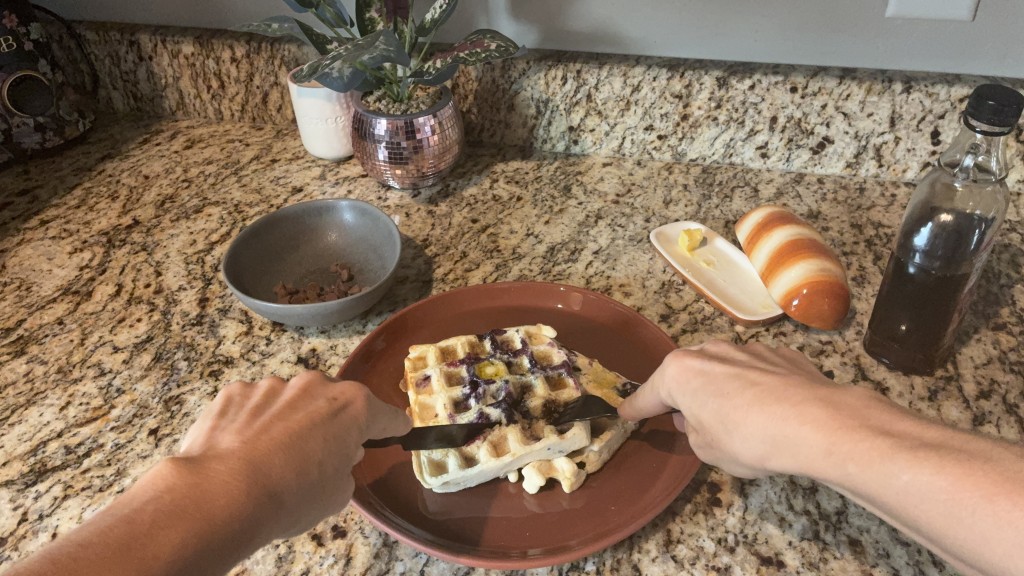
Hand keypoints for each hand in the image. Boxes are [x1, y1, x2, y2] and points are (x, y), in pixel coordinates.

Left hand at [173, 371, 410, 538]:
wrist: (221, 495)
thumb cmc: (289, 497)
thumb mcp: (336, 495)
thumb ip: (345, 467)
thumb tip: (338, 456)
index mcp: (352, 408)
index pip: (385, 415)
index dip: (391, 426)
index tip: (395, 430)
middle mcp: (315, 386)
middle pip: (334, 402)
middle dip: (331, 423)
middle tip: (321, 455)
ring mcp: (272, 385)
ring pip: (291, 401)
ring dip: (290, 421)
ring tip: (273, 457)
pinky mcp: (235, 392)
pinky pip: (254, 405)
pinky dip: (254, 422)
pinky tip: (244, 451)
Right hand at [618, 341, 839, 477]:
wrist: (817, 424)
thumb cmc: (749, 439)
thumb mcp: (706, 449)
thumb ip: (692, 431)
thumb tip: (695, 419)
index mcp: (681, 373)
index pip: (649, 395)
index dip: (636, 408)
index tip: (625, 413)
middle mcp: (710, 351)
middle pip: (688, 374)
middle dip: (685, 394)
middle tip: (686, 418)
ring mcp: (748, 349)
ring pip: (724, 369)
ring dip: (723, 389)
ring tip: (736, 418)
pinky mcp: (782, 355)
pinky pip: (758, 371)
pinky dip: (756, 387)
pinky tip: (769, 409)